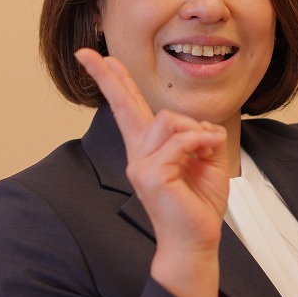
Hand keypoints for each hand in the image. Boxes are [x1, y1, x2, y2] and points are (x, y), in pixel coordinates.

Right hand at [75, 48, 229, 296]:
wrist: (195, 242)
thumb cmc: (198, 205)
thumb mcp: (206, 161)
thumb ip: (199, 136)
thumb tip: (200, 125)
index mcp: (148, 149)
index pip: (128, 108)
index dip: (113, 81)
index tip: (95, 58)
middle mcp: (138, 154)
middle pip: (126, 105)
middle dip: (109, 76)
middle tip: (89, 54)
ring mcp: (141, 164)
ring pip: (167, 119)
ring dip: (196, 131)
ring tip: (207, 152)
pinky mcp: (151, 175)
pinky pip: (181, 140)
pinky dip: (201, 142)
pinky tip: (208, 154)